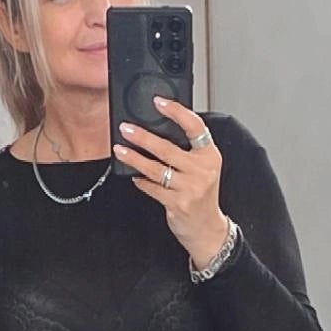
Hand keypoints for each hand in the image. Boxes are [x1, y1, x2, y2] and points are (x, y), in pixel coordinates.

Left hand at [113, 97, 229, 268]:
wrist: (207, 228)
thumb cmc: (202, 195)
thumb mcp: (204, 168)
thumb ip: (189, 150)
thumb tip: (159, 128)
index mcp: (210, 156)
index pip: (195, 126)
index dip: (176, 112)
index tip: (158, 102)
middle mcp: (202, 170)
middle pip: (167, 149)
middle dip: (143, 137)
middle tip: (126, 129)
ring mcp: (190, 188)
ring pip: (156, 169)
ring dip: (135, 158)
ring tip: (120, 150)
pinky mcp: (177, 204)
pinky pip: (153, 188)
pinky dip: (141, 181)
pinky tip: (134, 175)